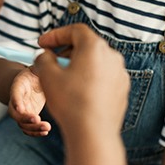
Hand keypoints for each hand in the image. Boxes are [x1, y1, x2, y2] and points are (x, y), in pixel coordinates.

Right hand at [8, 67, 50, 136]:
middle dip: (25, 118)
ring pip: (22, 123)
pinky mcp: (30, 116)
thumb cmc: (36, 71)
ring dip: (33, 128)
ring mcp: (23, 110)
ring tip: (47, 127)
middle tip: (37, 119)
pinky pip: (29, 128)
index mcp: (19, 84)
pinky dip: (36, 131)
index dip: (16, 101)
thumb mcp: (38, 66)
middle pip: (15, 113)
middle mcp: (17, 99)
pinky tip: (46, 131)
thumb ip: (41, 65)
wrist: (34, 80)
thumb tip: (48, 60)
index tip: (21, 108)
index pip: (14, 93)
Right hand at [33, 24, 129, 164]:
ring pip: (95, 62)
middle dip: (66, 50)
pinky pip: (103, 77)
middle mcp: (112, 56)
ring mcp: (120, 74)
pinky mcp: (122, 90)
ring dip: (78, 65)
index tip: (42, 43)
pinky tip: (77, 93)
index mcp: (94, 47)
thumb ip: (43, 58)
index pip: (75, 30)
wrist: (94, 134)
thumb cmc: (71, 103)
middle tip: (51, 60)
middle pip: (86, 44)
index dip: (55, 34)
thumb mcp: (47, 76)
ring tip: (63, 79)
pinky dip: (89, 79)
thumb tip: (46, 55)